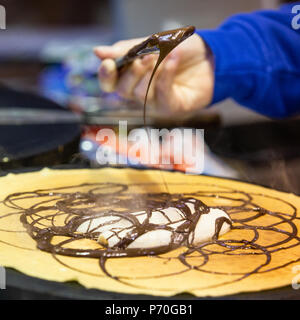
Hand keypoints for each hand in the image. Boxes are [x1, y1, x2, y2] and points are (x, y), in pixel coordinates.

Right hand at [94, 34, 213, 117]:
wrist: (210, 55)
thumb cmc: (180, 49)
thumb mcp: (151, 44)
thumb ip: (126, 50)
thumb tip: (97, 52)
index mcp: (132, 76)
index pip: (110, 83)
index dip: (106, 75)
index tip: (109, 63)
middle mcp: (140, 92)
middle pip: (122, 91)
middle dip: (131, 72)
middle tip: (144, 57)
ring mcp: (155, 102)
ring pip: (141, 94)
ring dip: (152, 71)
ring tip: (166, 54)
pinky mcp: (171, 107)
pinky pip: (161, 95)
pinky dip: (165, 75)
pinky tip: (173, 60)